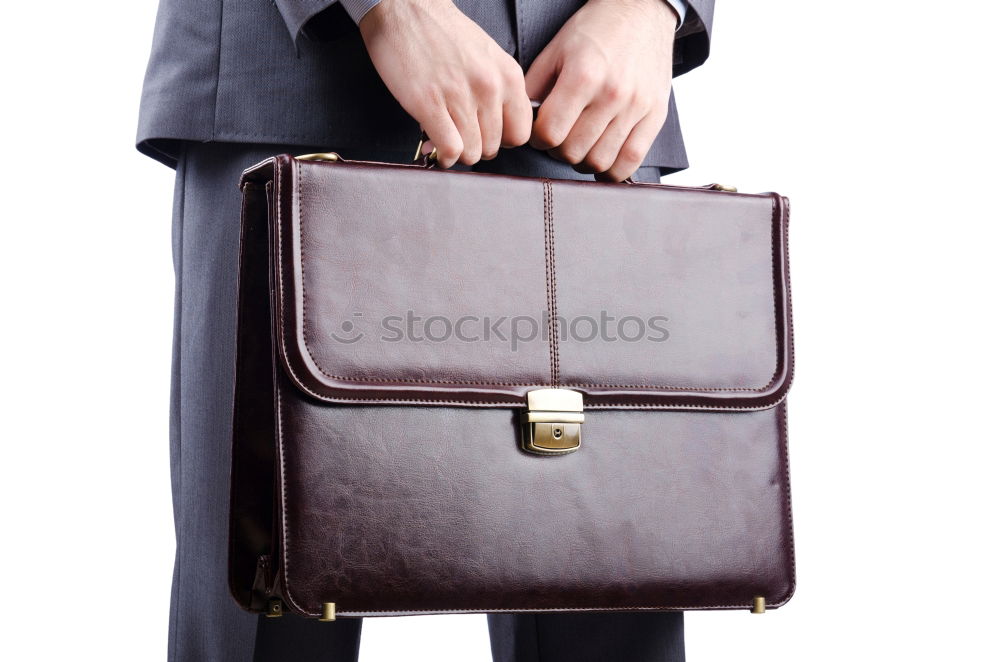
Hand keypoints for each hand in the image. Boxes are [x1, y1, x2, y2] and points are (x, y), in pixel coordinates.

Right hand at [359, 0, 532, 167]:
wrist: (405, 9)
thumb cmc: (443, 34)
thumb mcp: (488, 57)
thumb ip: (499, 91)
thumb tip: (498, 130)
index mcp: (508, 75)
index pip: (521, 133)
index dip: (502, 140)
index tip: (486, 135)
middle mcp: (489, 87)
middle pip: (494, 147)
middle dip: (475, 147)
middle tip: (460, 136)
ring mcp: (460, 96)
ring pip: (472, 153)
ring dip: (457, 153)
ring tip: (446, 139)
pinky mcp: (430, 104)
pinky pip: (450, 149)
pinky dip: (442, 155)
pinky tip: (435, 146)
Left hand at [525, 0, 677, 180]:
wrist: (641, 12)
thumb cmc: (595, 31)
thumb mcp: (555, 51)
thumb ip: (534, 89)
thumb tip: (522, 124)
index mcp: (582, 75)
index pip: (549, 133)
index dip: (537, 139)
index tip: (540, 133)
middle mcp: (612, 94)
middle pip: (572, 152)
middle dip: (558, 151)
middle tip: (560, 138)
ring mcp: (636, 107)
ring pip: (600, 162)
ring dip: (583, 161)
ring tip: (581, 145)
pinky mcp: (655, 115)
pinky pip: (631, 161)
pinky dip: (612, 170)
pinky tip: (603, 158)